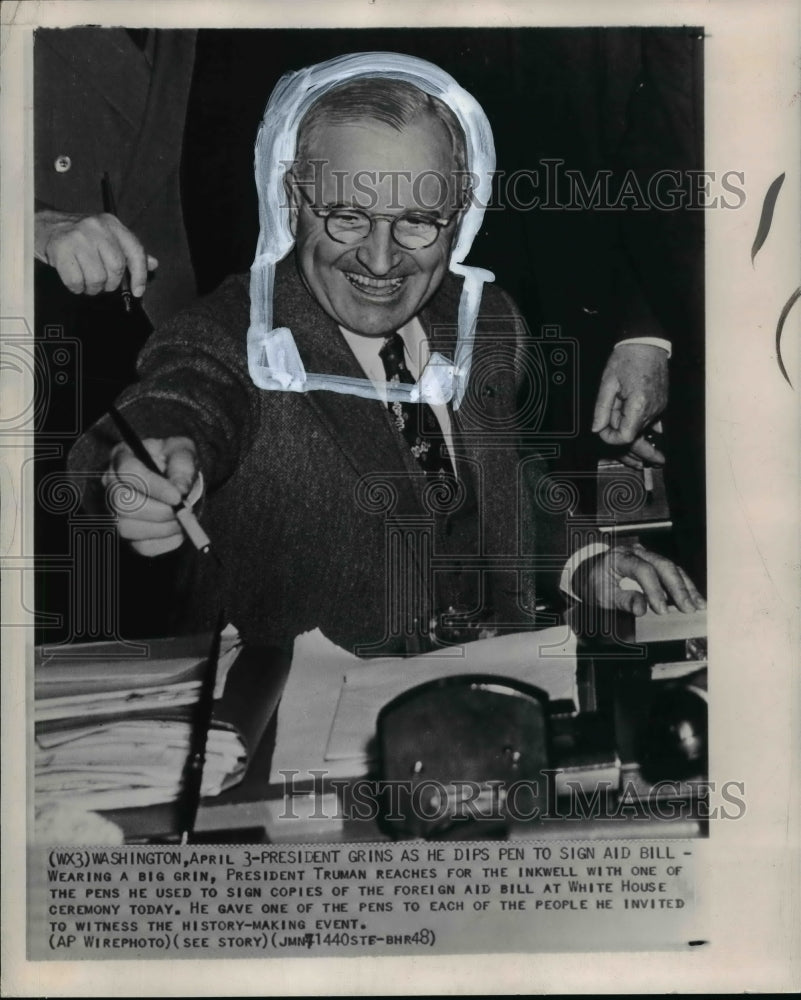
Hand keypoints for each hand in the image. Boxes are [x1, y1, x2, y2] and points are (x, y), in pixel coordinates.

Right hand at [34, 210, 157, 296]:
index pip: (135, 251)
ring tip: (88, 282)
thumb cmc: (81, 237)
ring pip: (97, 278)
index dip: (140, 275)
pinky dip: (77, 288)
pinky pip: (76, 281)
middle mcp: (97, 227)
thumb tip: (153, 264)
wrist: (45, 227)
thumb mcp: (108, 238)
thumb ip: (130, 251)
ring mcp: (78, 237)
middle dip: (111, 283)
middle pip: (116, 268)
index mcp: (112, 224)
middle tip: (103, 284)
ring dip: (93, 288)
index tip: (138, 291)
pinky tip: (75, 281)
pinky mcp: (61, 249)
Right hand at [102, 436, 197, 556]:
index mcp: (123, 456)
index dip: (154, 487)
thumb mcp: (183, 450)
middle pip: (122, 503)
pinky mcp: (127, 532)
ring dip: (162, 529)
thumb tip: (180, 489)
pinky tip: (178, 531)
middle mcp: (111, 483)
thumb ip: (183, 466)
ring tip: (183, 520)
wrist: (175, 478)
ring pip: (126, 528)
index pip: (129, 472)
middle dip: (159, 511)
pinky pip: (140, 547)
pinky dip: (164, 543)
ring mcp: (114, 510)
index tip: (178, 497)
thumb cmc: (174, 460)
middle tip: (183, 511)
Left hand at [574, 542, 705, 615]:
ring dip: (687, 587)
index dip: (655, 590)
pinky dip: (684, 586)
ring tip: (698, 605)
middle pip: (663, 565)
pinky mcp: (655, 563)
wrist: (588, 572)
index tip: (662, 611)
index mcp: (621, 557)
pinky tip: (694, 599)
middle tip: (688, 608)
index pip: (643, 570)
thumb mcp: (602, 595)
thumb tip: (642, 609)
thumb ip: (622, 600)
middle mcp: (637, 552)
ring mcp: (647, 556)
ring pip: (672, 568)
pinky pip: (672, 572)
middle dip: (678, 588)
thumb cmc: (594, 584)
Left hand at [591, 344, 667, 466]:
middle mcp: (652, 409)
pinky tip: (652, 440)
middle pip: (637, 436)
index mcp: (638, 405)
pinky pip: (656, 422)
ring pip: (643, 428)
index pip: (625, 436)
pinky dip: (650, 430)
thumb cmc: (627, 358)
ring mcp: (659, 406)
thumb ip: (602, 408)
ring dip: (632, 432)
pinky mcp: (661, 402)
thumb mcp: (608, 382)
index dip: (611, 438)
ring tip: (636, 455)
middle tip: (635, 466)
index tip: (602, 430)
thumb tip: (597, 428)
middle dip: (630, 448)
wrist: (647, 343)